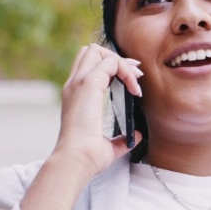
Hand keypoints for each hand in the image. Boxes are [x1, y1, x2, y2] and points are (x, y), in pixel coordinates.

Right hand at [52, 44, 144, 178]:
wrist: (76, 159)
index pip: (88, 66)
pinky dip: (126, 70)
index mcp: (75, 96)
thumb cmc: (88, 156)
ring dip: (121, 61)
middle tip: (135, 75)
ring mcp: (79, 83)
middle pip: (90, 52)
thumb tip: (136, 135)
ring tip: (136, 79)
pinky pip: (111, 62)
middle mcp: (74, 86)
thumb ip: (121, 139)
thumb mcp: (108, 146)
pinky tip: (134, 90)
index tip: (131, 82)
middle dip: (116, 57)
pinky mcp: (88, 84)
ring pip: (97, 50)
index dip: (111, 67)